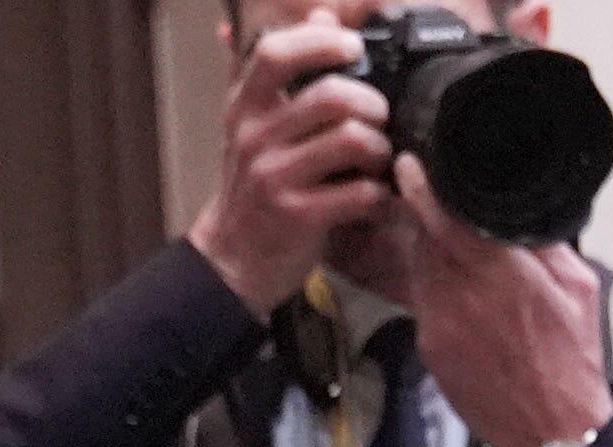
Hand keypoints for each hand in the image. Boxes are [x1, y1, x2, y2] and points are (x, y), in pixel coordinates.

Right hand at [185, 18, 386, 315]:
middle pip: (331, 97)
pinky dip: (381, 195)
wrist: (232, 256)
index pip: (276, 53)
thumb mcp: (259, 122)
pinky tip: (377, 198)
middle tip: (381, 118)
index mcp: (245, 107)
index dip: (320, 41)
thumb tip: (321, 15)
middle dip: (372, 105)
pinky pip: (359, 193)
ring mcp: (276, 176)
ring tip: (380, 159)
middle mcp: (255, 136)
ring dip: (381, 149)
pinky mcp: (299, 215)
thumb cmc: (256, 185)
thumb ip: (289, 72)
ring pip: (351, 142)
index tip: (352, 46)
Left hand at [391, 157, 612, 446]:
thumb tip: (518, 210)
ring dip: (433, 257)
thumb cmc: (573, 362)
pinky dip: (437, 294)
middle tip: (444, 215)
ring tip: (465, 269)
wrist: (556, 432)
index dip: (423, 185)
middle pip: (426, 235)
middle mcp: (464, 293)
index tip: (410, 165)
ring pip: (420, 266)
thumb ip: (545, 244)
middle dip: (431, 221)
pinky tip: (465, 308)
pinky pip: (424, 302)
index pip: (445, 214)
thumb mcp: (579, 290)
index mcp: (504, 272)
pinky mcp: (431, 347)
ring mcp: (441, 321)